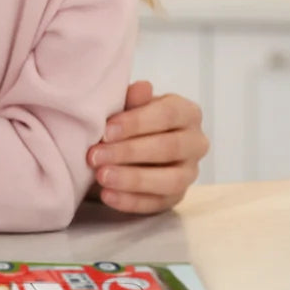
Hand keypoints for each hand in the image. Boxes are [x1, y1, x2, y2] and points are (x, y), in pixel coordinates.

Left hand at [88, 80, 208, 213]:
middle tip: (94, 155)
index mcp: (186, 112)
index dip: (137, 122)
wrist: (123, 144)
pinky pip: (158, 203)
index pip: (168, 115)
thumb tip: (143, 87)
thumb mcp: (126, 105)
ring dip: (132, 179)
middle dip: (129, 152)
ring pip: (170, 180)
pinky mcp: (176, 197)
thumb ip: (133, 98)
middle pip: (170, 148)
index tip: (106, 131)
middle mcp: (195, 143)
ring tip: (100, 176)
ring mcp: (189, 173)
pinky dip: (131, 201)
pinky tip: (108, 195)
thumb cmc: (127, 118)